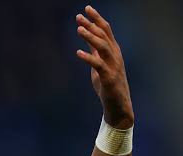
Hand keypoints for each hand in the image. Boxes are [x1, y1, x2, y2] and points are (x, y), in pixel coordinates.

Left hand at [75, 5, 133, 128]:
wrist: (118, 105)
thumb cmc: (108, 84)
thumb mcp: (99, 64)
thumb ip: (94, 51)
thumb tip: (87, 37)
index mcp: (113, 51)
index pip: (106, 30)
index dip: (96, 19)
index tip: (86, 9)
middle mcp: (115, 56)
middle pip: (104, 35)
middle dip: (92, 24)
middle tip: (78, 16)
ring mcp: (113, 66)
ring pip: (103, 47)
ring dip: (90, 37)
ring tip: (78, 29)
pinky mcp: (109, 78)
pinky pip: (98, 65)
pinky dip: (88, 58)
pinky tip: (78, 53)